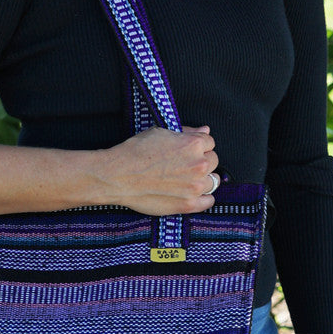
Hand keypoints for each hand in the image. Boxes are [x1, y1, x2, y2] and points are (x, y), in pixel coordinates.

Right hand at [100, 125, 218, 215]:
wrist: (119, 176)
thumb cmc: (136, 152)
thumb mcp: (161, 132)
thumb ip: (187, 132)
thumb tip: (204, 130)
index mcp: (193, 144)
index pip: (210, 142)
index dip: (198, 145)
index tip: (188, 150)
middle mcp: (199, 164)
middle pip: (213, 161)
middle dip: (202, 160)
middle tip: (184, 164)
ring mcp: (195, 186)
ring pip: (213, 180)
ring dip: (203, 178)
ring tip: (186, 179)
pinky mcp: (188, 204)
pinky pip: (209, 200)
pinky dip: (204, 197)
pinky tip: (192, 193)